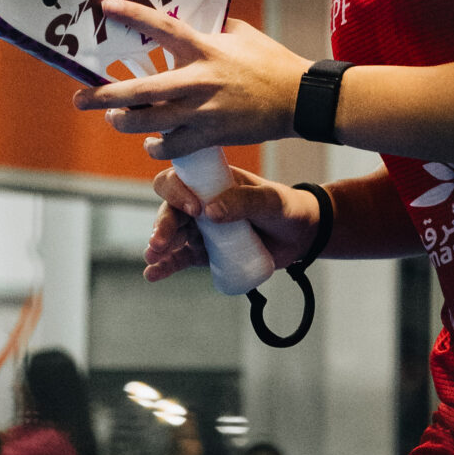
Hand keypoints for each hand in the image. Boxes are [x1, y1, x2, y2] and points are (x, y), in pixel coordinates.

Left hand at [71, 0, 309, 157]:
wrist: (299, 98)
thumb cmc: (270, 62)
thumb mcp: (241, 33)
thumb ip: (212, 27)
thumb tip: (192, 16)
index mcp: (204, 49)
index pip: (161, 28)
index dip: (131, 16)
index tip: (104, 8)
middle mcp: (197, 81)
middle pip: (139, 92)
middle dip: (103, 95)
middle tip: (80, 98)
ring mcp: (202, 112)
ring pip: (148, 124)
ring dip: (125, 123)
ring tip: (116, 118)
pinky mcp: (211, 135)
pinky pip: (172, 147)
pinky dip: (158, 147)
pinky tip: (154, 143)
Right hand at [143, 164, 322, 283]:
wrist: (301, 236)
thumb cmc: (285, 208)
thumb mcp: (270, 200)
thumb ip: (244, 202)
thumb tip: (209, 212)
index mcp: (211, 181)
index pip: (180, 180)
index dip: (178, 192)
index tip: (194, 208)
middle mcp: (201, 202)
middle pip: (170, 210)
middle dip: (162, 225)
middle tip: (160, 242)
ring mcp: (202, 229)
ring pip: (172, 236)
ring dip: (159, 246)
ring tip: (152, 258)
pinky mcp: (207, 253)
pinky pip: (182, 259)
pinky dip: (166, 266)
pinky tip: (152, 274)